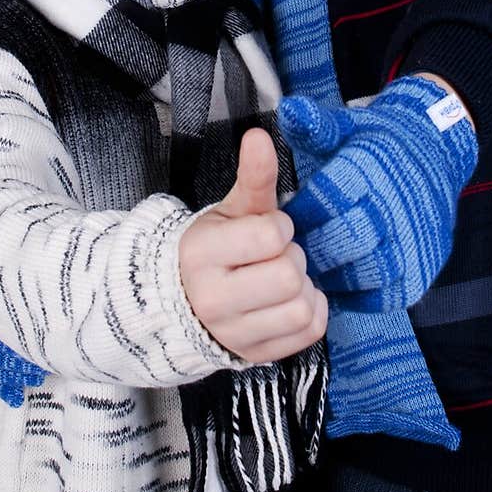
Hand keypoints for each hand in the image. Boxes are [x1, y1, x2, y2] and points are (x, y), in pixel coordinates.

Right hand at [178, 128, 327, 363]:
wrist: (180, 301)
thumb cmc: (212, 249)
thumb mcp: (230, 209)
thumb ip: (253, 176)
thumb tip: (260, 135)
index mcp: (203, 255)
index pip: (269, 236)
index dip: (278, 227)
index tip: (268, 229)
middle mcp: (214, 300)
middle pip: (289, 274)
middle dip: (291, 256)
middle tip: (276, 254)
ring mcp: (234, 334)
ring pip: (301, 307)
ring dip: (303, 286)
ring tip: (284, 277)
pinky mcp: (255, 355)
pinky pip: (309, 332)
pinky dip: (312, 310)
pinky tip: (293, 298)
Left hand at [277, 76, 477, 311]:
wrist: (436, 153)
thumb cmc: (376, 143)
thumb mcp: (345, 126)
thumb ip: (313, 125)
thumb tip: (288, 110)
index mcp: (371, 169)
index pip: (324, 203)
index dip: (300, 216)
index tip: (285, 221)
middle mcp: (396, 204)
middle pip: (344, 240)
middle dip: (314, 248)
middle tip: (293, 252)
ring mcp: (414, 240)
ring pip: (365, 271)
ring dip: (335, 274)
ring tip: (316, 266)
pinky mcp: (423, 268)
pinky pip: (384, 294)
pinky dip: (358, 293)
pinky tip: (341, 281)